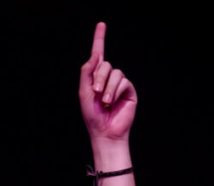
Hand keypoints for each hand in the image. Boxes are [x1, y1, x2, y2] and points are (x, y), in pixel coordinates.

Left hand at [79, 22, 136, 144]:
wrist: (105, 132)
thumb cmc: (92, 115)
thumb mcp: (84, 91)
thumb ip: (87, 71)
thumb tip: (95, 55)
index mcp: (95, 77)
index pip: (98, 54)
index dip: (99, 39)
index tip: (101, 24)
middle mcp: (108, 78)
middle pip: (105, 64)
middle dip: (98, 77)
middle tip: (95, 92)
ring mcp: (119, 84)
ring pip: (115, 72)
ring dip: (107, 87)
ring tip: (104, 101)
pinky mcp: (129, 90)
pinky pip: (123, 81)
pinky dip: (115, 90)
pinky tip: (111, 102)